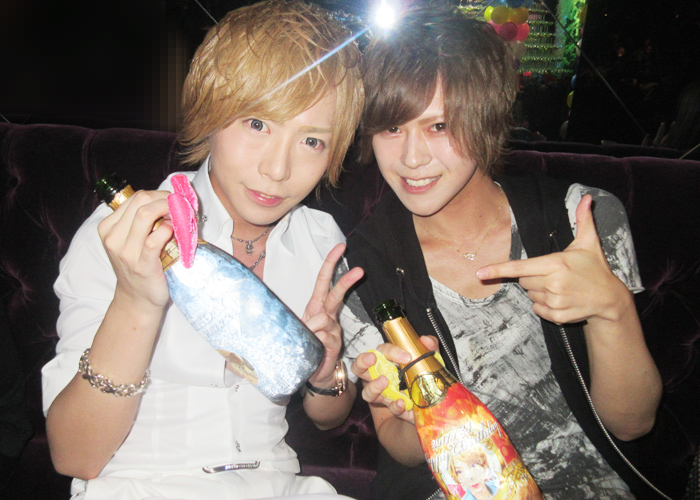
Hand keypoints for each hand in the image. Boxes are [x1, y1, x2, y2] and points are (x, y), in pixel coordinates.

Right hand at [97, 190, 172, 309]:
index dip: (160, 194)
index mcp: (108, 228)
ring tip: (181, 216)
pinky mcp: (142, 265)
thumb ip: (141, 222)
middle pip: (141, 201)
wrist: (138, 299)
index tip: (175, 200)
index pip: (136, 197)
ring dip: (169, 210)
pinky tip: (175, 231)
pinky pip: (154, 240)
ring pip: (145, 215)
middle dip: (166, 198)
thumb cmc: (139, 266)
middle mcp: (113, 238)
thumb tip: (170, 201)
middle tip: (181, 206)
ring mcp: (126, 252)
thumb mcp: (131, 241)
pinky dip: (167, 230)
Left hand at [303, 243, 363, 386]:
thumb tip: (317, 322)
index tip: (340, 247)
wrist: (316, 372)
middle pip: (336, 293)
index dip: (331, 263)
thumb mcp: (301, 328)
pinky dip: (316, 340)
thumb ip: (307, 320)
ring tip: (308, 338)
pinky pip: (324, 336)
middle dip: (347, 281)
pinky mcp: (335, 343)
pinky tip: (315, 348)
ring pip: (324, 318)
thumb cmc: (307, 346)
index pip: (324, 281)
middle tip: (360, 270)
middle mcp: (328, 314)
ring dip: (312, 327)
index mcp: (318, 307)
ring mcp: (333, 328)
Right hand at [351, 336, 438, 422]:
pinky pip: (388, 408)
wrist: (428, 399)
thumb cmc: (421, 374)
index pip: (382, 351)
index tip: (406, 356)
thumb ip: (428, 347)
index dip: (391, 352)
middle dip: (362, 362)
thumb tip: (426, 340)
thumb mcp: (428, 359)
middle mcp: (378, 376)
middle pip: (359, 368)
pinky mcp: (392, 408)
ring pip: (367, 392)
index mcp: (386, 360)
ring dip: (374, 387)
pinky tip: (402, 403)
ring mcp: (383, 394)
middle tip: (372, 360)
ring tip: (384, 382)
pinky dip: (394, 406)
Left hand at [476, 195, 626, 324]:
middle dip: (533, 277)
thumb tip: (586, 197)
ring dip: (540, 291)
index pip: (520, 267)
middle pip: (524, 281)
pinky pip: (537, 309)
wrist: (610, 299)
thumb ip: (583, 220)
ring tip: (561, 287)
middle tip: (553, 274)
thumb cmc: (596, 268)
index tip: (480, 273)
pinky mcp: (557, 316)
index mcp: (556, 264)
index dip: (498, 269)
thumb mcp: (589, 243)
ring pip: (530, 295)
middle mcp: (553, 283)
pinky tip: (561, 299)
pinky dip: (544, 305)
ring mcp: (555, 301)